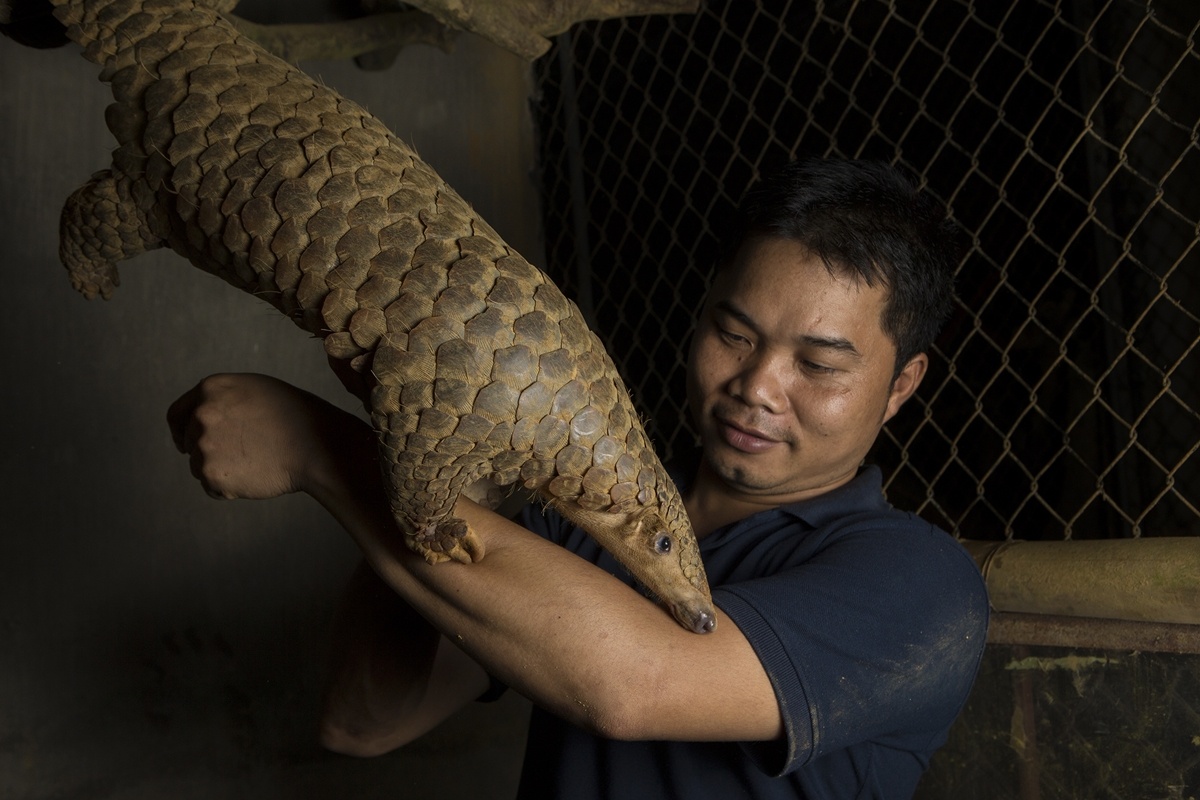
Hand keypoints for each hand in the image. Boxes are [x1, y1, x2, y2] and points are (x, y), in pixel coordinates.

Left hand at [167, 372, 365, 500]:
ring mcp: (205, 446)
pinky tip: (255, 475)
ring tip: (256, 463)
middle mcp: (202, 414)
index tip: (185, 443)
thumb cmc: (295, 417)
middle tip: (243, 455)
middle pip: (190, 443)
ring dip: (220, 469)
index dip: (180, 430)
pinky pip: (212, 487)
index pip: (176, 414)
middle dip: (209, 451)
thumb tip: (199, 418)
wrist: (317, 446)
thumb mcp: (255, 391)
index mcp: (211, 388)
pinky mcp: (212, 475)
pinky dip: (229, 487)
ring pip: (200, 466)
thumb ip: (222, 399)